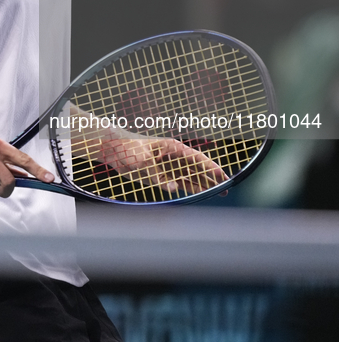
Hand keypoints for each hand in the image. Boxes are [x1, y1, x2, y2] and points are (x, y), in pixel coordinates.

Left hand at [95, 134, 227, 195]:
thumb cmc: (128, 150)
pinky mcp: (162, 174)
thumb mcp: (142, 162)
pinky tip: (201, 193)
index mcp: (172, 148)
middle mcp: (174, 157)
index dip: (212, 168)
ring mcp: (169, 166)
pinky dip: (191, 188)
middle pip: (198, 169)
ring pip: (192, 176)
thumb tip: (174, 188)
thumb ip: (158, 176)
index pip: (197, 158)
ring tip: (220, 193)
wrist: (114, 150)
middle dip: (213, 178)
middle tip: (227, 189)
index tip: (224, 176)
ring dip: (205, 184)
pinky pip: (181, 182)